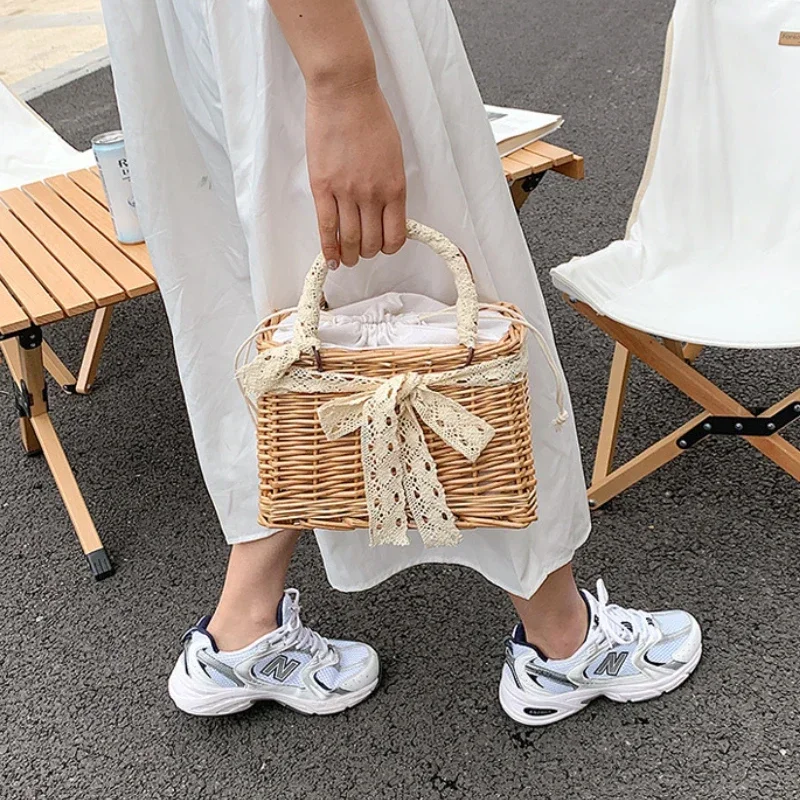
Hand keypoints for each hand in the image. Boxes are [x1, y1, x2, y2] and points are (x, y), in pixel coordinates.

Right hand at [306, 78, 405, 267]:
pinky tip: (330, 258)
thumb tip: (385, 210)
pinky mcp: (322, 187)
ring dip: (348, 255)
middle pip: (371, 242)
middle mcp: (373, 195)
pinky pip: (326, 227)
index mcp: (395, 187)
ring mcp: (346, 192)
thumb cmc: (370, 116)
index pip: (396, 235)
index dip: (389, 246)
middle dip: (366, 252)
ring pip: (349, 240)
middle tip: (361, 251)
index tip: (382, 246)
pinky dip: (328, 247)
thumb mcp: (394, 155)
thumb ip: (390, 185)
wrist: (344, 92)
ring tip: (346, 258)